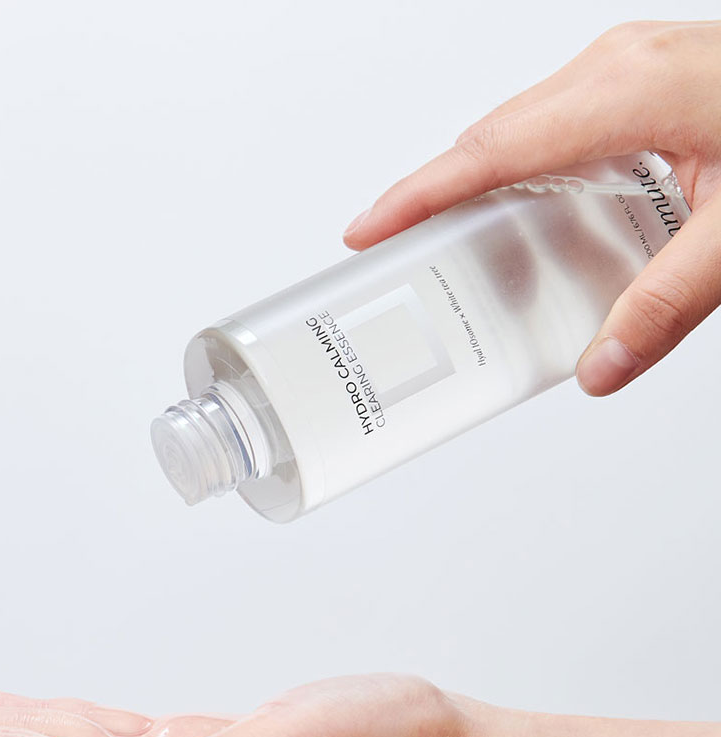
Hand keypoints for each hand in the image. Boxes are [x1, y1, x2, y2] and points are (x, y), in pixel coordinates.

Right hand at [343, 20, 720, 395]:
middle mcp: (612, 71)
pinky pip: (553, 133)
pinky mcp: (636, 86)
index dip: (418, 194)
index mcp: (623, 93)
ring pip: (519, 135)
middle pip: (491, 141)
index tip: (365, 232)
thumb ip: (671, 301)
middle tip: (400, 259)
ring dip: (483, 194)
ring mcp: (623, 72)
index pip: (490, 151)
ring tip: (456, 254)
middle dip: (436, 200)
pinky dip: (525, 181)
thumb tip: (602, 364)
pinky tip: (534, 226)